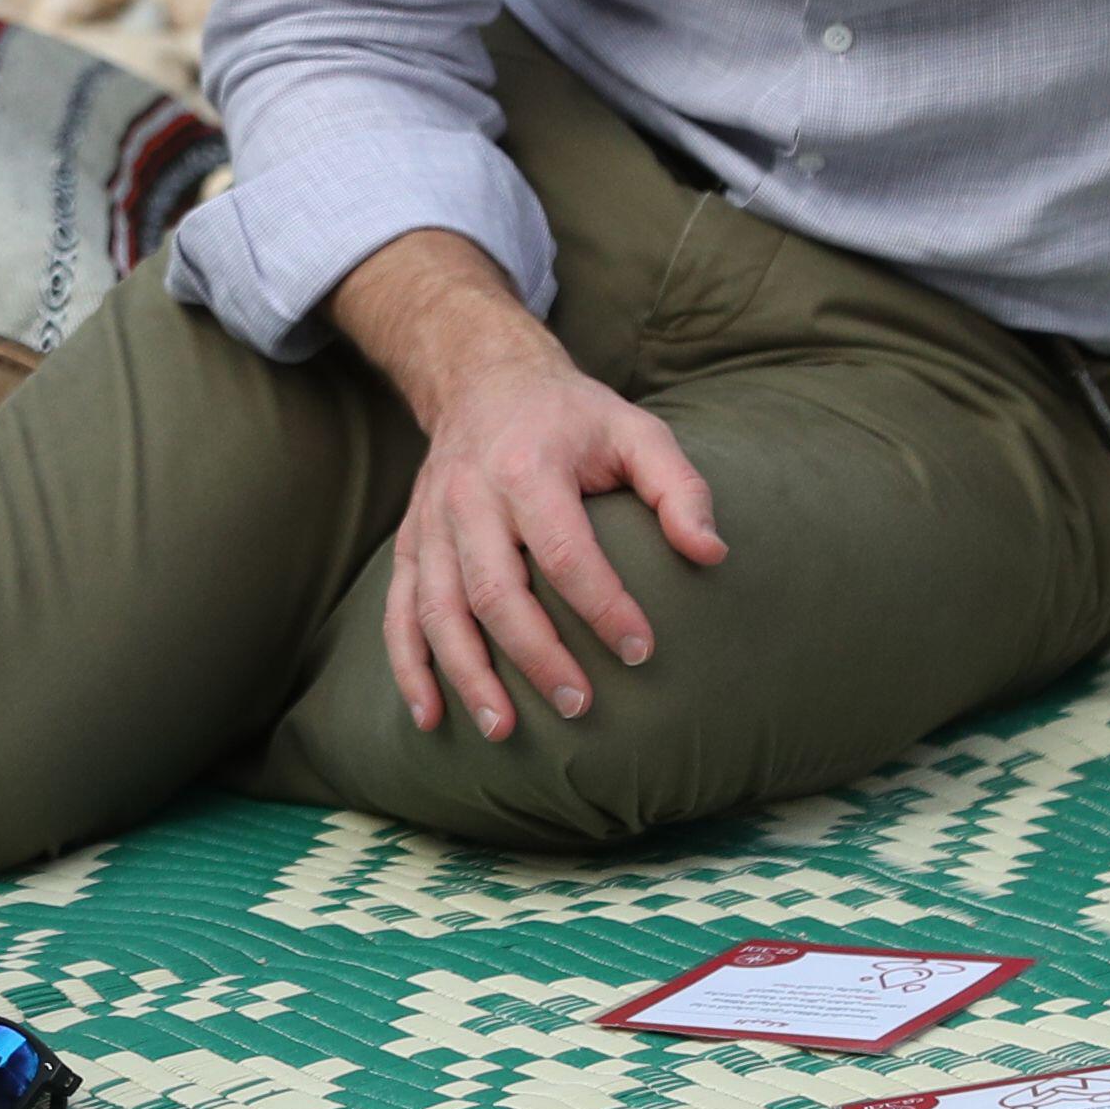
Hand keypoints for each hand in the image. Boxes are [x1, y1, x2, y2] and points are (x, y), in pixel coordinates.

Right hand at [381, 344, 727, 742]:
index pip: (564, 551)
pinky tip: (429, 716)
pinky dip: (408, 666)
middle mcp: (469, 496)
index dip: (603, 606)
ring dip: (467, 674)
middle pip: (494, 589)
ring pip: (439, 610)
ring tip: (503, 730)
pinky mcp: (412, 543)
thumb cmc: (571, 417)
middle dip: (534, 656)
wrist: (481, 378)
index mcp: (527, 466)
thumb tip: (711, 554)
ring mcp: (431, 523)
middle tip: (578, 706)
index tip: (641, 651)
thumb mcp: (635, 430)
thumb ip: (678, 488)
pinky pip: (399, 610)